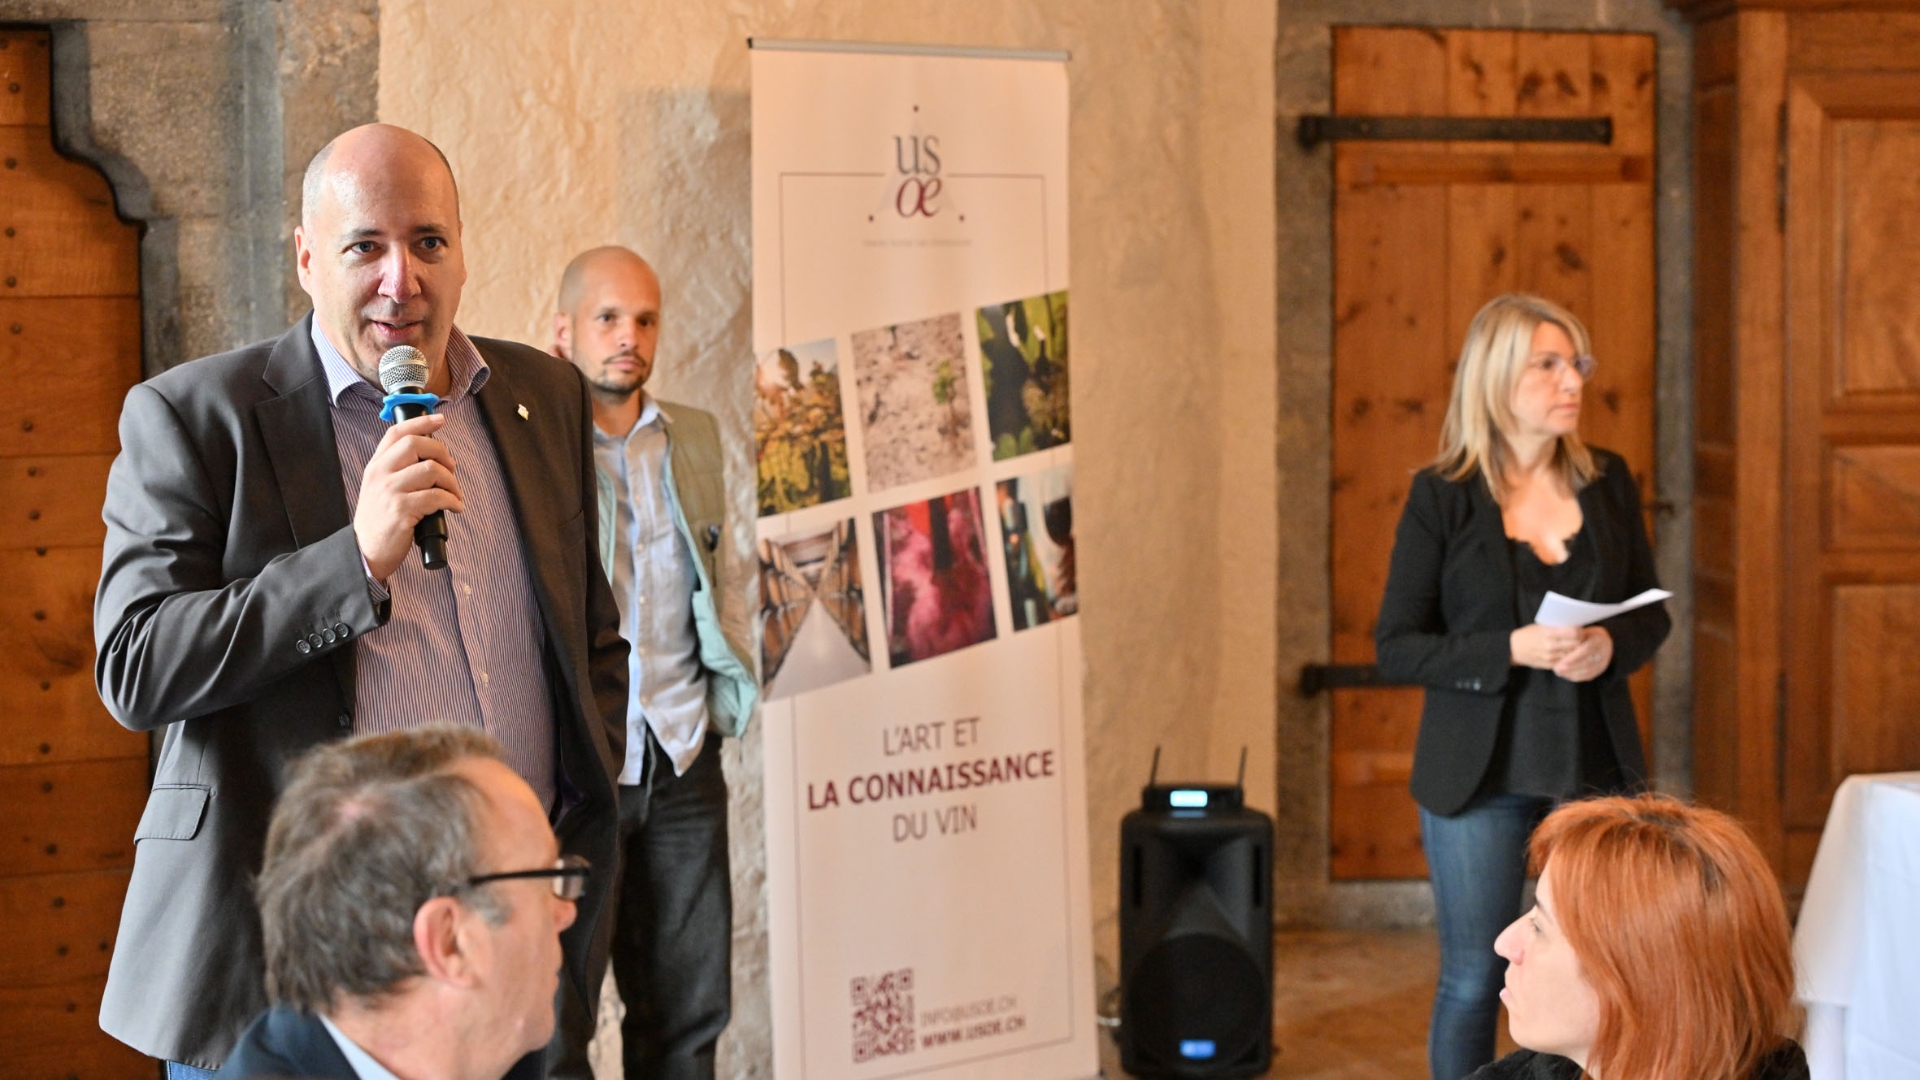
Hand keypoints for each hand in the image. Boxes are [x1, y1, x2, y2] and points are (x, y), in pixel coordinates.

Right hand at [354, 413, 463, 581]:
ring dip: (452, 481)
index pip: (396, 432)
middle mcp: (380, 474)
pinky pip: (436, 497)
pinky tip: (455, 507)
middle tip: (452, 468)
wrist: (365, 551)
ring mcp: (390, 491)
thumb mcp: (379, 488)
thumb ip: (397, 470)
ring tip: (455, 494)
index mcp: (376, 466)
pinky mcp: (402, 511)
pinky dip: (452, 501)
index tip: (440, 420)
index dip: (421, 422)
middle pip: (417, 444)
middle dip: (442, 453)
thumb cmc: (379, 520)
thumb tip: (433, 457)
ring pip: (431, 469)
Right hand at [1510, 623, 1582, 669]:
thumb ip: (1557, 626)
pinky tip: (1570, 654)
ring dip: (1577, 650)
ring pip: (1573, 654)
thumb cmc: (1529, 634)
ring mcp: (1551, 657)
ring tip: (1578, 646)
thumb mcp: (1540, 626)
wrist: (1514, 649)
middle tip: (1583, 638)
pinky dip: (1570, 658)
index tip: (1580, 629)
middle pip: (1576, 644)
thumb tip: (1575, 623)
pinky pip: (1566, 662)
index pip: (1574, 633)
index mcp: (1548, 633)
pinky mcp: (1550, 665)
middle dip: (1581, 641)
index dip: (1580, 631)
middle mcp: (1550, 646)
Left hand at [1553, 627, 1613, 682]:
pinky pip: (1588, 675)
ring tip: (1558, 670)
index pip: (1586, 650)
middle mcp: (1605, 651)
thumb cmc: (1584, 632)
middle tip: (1557, 667)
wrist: (1599, 639)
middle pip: (1587, 662)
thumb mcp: (1579, 630)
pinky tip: (1563, 673)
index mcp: (1600, 639)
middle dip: (1571, 666)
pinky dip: (1574, 675)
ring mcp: (1604, 661)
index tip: (1561, 659)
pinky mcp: (1600, 669)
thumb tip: (1557, 641)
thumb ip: (1571, 636)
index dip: (1573, 656)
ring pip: (1587, 671)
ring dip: (1571, 672)